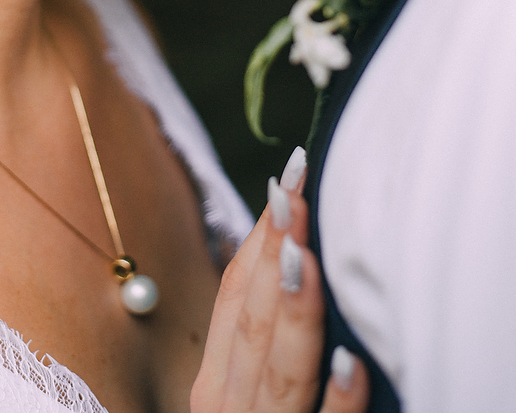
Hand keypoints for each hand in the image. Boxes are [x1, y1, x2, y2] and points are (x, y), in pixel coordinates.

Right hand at [192, 156, 368, 412]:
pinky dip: (337, 400)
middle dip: (271, 253)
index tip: (289, 177)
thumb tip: (298, 261)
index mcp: (216, 381)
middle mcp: (229, 405)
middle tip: (294, 191)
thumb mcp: (246, 395)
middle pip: (250, 322)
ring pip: (278, 369)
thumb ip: (264, 347)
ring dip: (292, 311)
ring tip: (305, 255)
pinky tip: (352, 363)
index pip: (233, 295)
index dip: (259, 236)